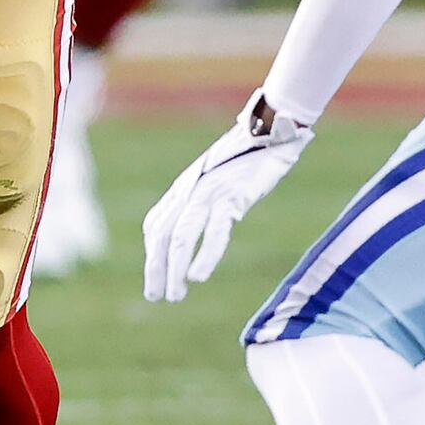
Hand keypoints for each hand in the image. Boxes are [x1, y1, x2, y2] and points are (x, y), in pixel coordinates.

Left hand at [142, 92, 314, 302]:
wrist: (272, 128)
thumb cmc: (248, 156)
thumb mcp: (219, 178)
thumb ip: (204, 198)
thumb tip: (197, 222)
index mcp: (185, 188)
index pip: (156, 225)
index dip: (152, 254)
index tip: (154, 279)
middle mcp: (191, 191)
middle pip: (162, 235)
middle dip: (156, 269)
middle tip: (156, 297)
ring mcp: (209, 192)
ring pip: (181, 235)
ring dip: (174, 268)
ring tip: (174, 295)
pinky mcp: (233, 195)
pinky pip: (214, 229)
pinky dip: (204, 254)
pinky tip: (199, 276)